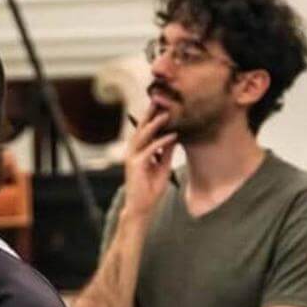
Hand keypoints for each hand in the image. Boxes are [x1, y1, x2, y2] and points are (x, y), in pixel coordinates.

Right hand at [120, 104, 178, 218]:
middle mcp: (133, 152)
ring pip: (143, 136)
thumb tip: (174, 137)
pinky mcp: (136, 165)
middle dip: (149, 114)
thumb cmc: (150, 189)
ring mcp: (132, 157)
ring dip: (155, 124)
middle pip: (141, 128)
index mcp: (138, 151)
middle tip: (159, 99)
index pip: (145, 130)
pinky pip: (150, 150)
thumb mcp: (163, 167)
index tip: (162, 105)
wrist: (141, 207)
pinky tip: (173, 136)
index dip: (152, 117)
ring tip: (166, 114)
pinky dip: (161, 142)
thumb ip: (165, 152)